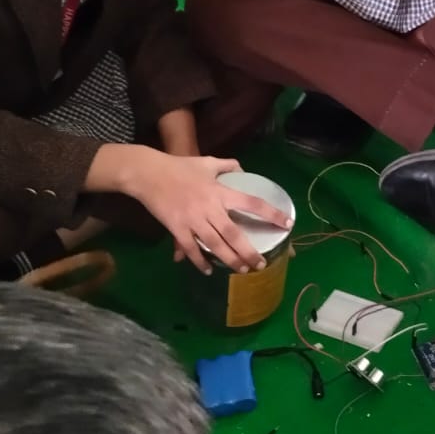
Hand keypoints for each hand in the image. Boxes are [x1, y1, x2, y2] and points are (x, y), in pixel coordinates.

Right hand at [124, 152, 293, 274]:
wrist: (147, 173)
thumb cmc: (178, 167)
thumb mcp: (207, 162)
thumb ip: (227, 165)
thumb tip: (242, 170)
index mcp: (220, 191)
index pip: (252, 202)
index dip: (271, 214)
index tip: (287, 224)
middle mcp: (209, 207)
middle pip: (233, 234)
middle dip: (248, 252)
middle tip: (260, 264)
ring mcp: (192, 220)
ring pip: (215, 245)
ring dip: (229, 259)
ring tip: (241, 270)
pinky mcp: (176, 228)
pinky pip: (190, 248)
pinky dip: (199, 261)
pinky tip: (208, 270)